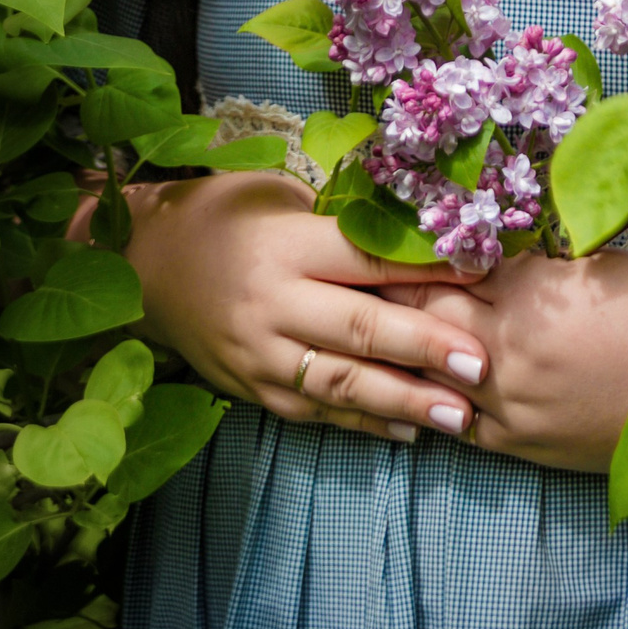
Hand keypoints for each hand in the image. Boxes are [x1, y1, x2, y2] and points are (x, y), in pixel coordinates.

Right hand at [80, 172, 490, 443]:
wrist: (145, 265)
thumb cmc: (224, 214)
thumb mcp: (279, 196)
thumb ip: (340, 222)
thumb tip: (422, 233)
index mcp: (285, 245)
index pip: (368, 257)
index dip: (427, 267)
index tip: (482, 273)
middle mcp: (273, 303)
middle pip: (360, 327)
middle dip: (426, 348)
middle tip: (482, 364)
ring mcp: (261, 353)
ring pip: (341, 383)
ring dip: (404, 401)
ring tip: (459, 416)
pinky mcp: (253, 389)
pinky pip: (316, 412)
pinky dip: (363, 425)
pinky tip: (408, 432)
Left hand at [388, 251, 627, 511]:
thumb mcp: (592, 263)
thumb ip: (530, 258)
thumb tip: (479, 240)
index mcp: (529, 294)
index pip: (445, 265)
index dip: (408, 248)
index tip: (377, 229)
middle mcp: (509, 351)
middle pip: (426, 314)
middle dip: (390, 292)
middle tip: (352, 272)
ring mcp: (510, 404)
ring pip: (430, 371)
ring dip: (400, 347)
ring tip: (365, 325)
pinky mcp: (518, 444)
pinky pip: (455, 420)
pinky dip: (431, 398)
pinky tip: (408, 381)